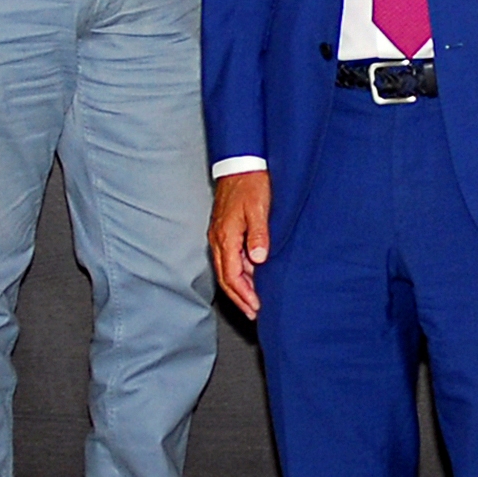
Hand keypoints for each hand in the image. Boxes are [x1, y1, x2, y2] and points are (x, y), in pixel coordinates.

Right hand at [208, 170, 271, 315]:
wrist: (240, 163)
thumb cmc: (251, 184)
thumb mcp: (259, 208)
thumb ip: (259, 234)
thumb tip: (258, 260)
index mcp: (226, 236)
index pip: (232, 275)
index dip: (244, 294)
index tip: (256, 307)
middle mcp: (218, 239)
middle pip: (225, 277)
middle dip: (239, 297)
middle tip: (252, 312)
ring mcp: (219, 235)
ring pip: (225, 269)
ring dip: (238, 287)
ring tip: (251, 301)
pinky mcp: (223, 230)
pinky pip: (228, 258)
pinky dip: (238, 273)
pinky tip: (249, 277)